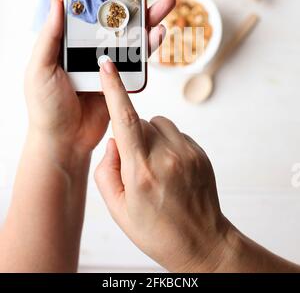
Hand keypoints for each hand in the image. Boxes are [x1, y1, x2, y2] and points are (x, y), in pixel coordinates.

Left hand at [25, 0, 175, 169]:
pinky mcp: (123, 74)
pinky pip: (140, 55)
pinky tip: (160, 32)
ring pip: (133, 29)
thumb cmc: (45, 105)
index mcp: (69, 36)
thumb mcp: (39, 67)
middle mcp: (91, 42)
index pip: (87, 1)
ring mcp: (109, 57)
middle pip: (116, 10)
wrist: (64, 141)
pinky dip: (152, 43)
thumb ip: (50, 35)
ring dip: (150, 13)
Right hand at [94, 61, 230, 272]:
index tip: (108, 66)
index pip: (125, 120)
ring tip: (156, 167)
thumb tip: (114, 141)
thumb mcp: (118, 208)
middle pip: (140, 122)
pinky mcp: (200, 152)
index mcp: (141, 171)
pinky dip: (168, 144)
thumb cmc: (156, 230)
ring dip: (151, 137)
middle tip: (137, 166)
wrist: (201, 242)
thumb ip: (106, 169)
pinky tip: (171, 170)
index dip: (114, 89)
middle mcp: (166, 157)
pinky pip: (176, 134)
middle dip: (132, 135)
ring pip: (159, 124)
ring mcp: (187, 153)